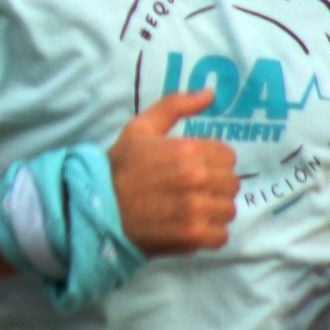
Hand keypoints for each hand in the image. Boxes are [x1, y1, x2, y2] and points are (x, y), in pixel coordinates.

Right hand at [107, 89, 238, 254]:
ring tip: (191, 210)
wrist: (98, 209)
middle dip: (214, 186)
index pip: (227, 156)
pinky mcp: (192, 235)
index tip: (194, 168)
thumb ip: (175, 106)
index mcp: (188, 150)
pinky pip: (221, 236)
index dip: (211, 161)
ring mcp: (196, 209)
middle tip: (191, 190)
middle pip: (231, 183)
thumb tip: (210, 94)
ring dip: (213, 211)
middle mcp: (197, 178)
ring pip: (228, 210)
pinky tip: (190, 227)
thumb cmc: (120, 168)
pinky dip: (209, 234)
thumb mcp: (141, 129)